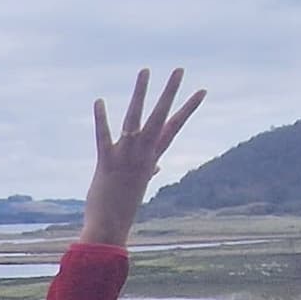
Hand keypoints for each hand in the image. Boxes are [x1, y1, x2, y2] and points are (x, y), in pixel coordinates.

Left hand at [78, 69, 205, 247]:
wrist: (110, 229)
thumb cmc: (122, 208)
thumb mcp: (139, 185)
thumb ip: (149, 171)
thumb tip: (157, 167)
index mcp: (152, 158)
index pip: (174, 128)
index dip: (188, 109)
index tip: (202, 90)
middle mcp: (143, 154)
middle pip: (161, 118)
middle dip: (170, 92)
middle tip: (179, 69)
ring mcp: (126, 157)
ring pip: (135, 119)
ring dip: (140, 94)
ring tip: (145, 71)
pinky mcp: (107, 163)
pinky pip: (104, 137)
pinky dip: (102, 120)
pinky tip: (98, 101)